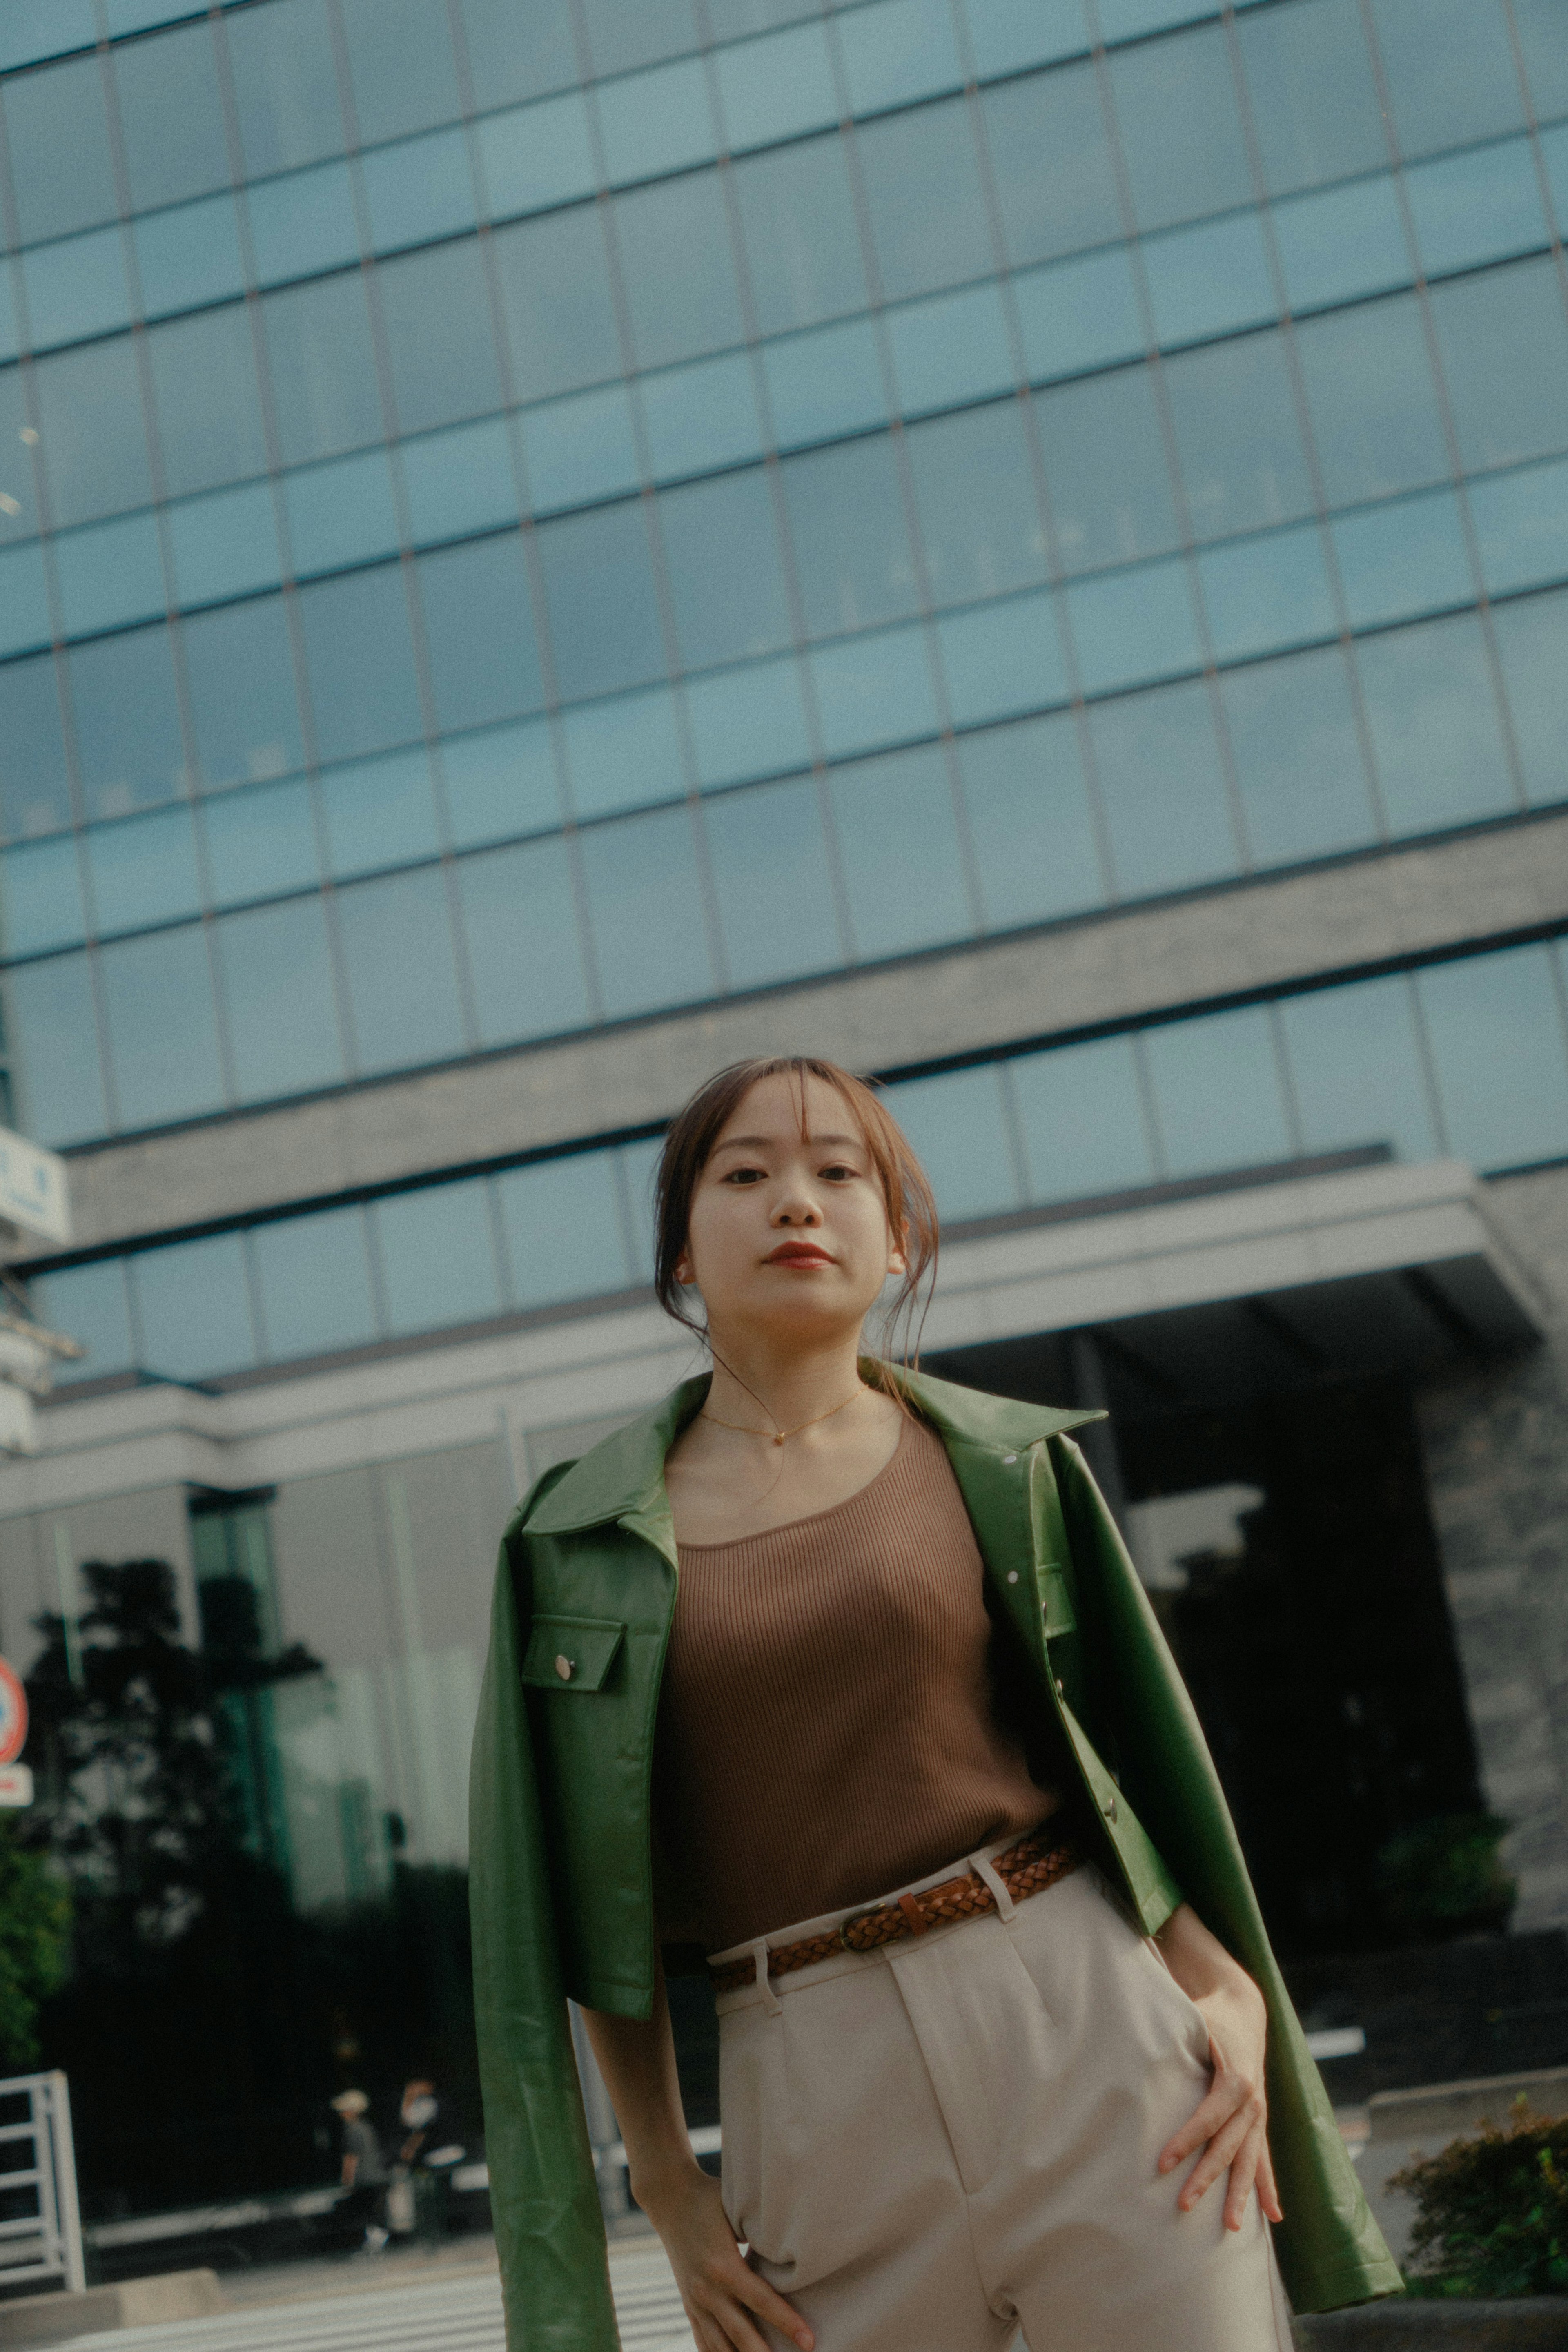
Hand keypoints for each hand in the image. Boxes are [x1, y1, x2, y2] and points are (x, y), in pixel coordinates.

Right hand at [636, 2160, 812, 2351]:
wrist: (669, 2197)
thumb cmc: (710, 2199)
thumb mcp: (736, 2212)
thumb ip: (761, 2235)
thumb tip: (794, 2249)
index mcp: (724, 2265)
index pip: (762, 2301)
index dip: (787, 2323)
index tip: (809, 2342)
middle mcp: (707, 2289)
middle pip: (741, 2334)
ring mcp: (695, 2301)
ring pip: (720, 2345)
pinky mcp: (687, 2305)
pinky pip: (703, 2340)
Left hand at [1158, 1990, 1281, 2232]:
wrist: (1243, 2009)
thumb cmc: (1210, 2016)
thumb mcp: (1194, 2021)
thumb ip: (1174, 2036)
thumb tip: (1137, 2045)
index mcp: (1237, 2080)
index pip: (1207, 2118)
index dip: (1186, 2141)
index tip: (1162, 2163)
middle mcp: (1253, 2102)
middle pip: (1228, 2147)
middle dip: (1206, 2178)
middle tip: (1183, 2206)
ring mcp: (1259, 2114)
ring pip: (1249, 2161)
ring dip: (1240, 2194)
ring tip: (1230, 2228)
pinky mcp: (1258, 2120)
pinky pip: (1264, 2158)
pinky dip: (1268, 2186)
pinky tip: (1274, 2216)